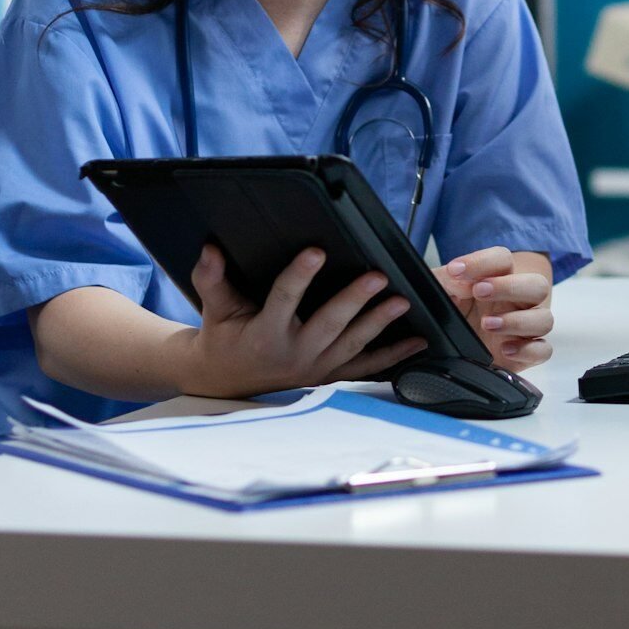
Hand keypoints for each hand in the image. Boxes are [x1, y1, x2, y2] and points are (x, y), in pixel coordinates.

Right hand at [179, 244, 426, 398]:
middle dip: (355, 300)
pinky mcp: (331, 374)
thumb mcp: (215, 309)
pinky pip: (366, 366)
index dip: (299, 275)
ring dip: (379, 323)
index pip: (283, 299)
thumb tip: (210, 248)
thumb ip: (212, 278)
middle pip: (329, 323)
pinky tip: (417, 341)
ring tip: (401, 301)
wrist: (227, 380)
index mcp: (265, 334)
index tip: (315, 251)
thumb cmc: (224, 338)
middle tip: (377, 276)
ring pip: (353, 344)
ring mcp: (316, 367)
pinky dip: (393, 356)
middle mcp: (294, 353)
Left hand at [436, 247, 553, 372]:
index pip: (503, 259)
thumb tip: (455, 279)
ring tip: (487, 324)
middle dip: (509, 287)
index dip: (481, 262)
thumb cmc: (457, 311)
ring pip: (544, 319)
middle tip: (479, 291)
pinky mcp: (527, 354)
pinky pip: (543, 351)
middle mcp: (519, 301)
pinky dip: (528, 350)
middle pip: (537, 285)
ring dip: (517, 320)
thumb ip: (445, 280)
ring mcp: (526, 328)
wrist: (460, 347)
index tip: (455, 270)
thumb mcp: (444, 292)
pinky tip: (505, 349)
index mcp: (499, 278)